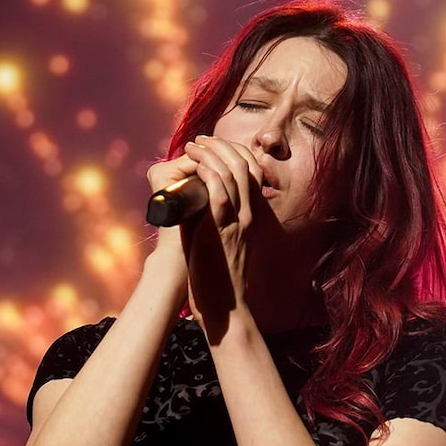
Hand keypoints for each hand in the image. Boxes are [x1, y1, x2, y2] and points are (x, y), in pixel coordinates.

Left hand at [144, 135, 263, 338]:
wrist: (222, 306)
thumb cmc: (217, 278)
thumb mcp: (221, 242)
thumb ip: (215, 221)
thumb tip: (195, 203)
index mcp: (249, 217)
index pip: (251, 172)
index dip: (234, 152)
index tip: (213, 145)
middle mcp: (247, 216)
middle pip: (244, 166)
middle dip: (221, 146)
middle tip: (201, 140)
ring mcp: (236, 222)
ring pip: (232, 174)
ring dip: (211, 154)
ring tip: (193, 145)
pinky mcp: (220, 230)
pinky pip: (219, 192)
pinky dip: (207, 172)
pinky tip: (195, 164)